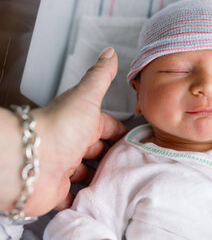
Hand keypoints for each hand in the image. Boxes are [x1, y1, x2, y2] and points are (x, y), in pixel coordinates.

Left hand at [23, 47, 126, 215]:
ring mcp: (66, 169)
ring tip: (124, 183)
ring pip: (89, 174)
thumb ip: (100, 76)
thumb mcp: (86, 97)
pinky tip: (102, 198)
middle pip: (100, 152)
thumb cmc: (60, 126)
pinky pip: (74, 197)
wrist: (30, 159)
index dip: (122, 134)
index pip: (108, 128)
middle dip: (115, 157)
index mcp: (83, 123)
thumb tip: (109, 52)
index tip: (140, 142)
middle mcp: (74, 145)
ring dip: (103, 178)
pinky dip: (85, 198)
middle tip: (136, 165)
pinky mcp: (58, 192)